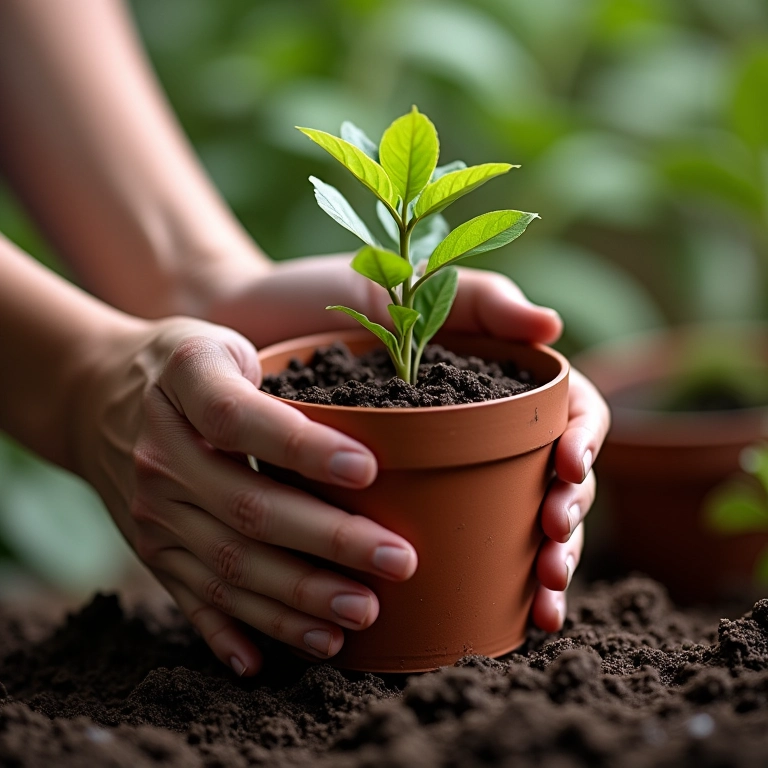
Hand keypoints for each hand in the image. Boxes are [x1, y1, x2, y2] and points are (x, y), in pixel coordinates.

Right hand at [76, 315, 416, 676]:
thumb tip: (359, 422)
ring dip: (297, 598)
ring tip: (359, 613)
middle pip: (248, 509)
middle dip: (330, 540)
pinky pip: (192, 600)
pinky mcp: (151, 553)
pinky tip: (267, 663)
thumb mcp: (218, 344)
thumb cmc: (177, 366)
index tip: (368, 468)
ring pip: (228, 567)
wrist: (90, 397)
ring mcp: (153, 515)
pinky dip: (229, 635)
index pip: (240, 420)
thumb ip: (275, 377)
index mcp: (183, 389)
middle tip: (397, 560)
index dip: (303, 447)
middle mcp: (161, 460)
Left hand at [205, 254, 610, 633]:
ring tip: (542, 606)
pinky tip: (498, 614)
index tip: (566, 472)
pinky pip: (451, 541)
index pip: (571, 413)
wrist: (242, 324)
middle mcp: (481, 425)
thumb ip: (475, 298)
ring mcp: (444, 464)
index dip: (583, 445)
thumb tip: (551, 326)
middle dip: (568, 523)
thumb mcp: (402, 285)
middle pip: (556, 481)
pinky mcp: (398, 498)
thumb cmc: (321, 297)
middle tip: (553, 563)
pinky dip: (481, 581)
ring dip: (541, 567)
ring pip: (517, 523)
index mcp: (496, 375)